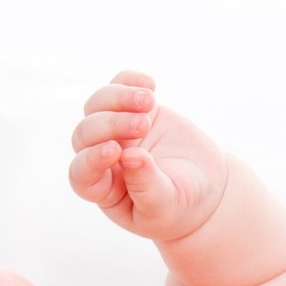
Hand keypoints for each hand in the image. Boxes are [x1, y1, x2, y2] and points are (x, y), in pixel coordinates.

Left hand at [68, 71, 228, 242]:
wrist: (204, 185)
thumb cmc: (180, 205)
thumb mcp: (166, 205)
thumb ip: (146, 187)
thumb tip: (129, 158)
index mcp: (103, 189)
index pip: (82, 174)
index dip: (91, 160)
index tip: (114, 150)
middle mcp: (101, 157)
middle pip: (86, 134)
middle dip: (111, 124)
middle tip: (143, 124)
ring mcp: (115, 131)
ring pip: (97, 105)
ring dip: (119, 97)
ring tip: (149, 100)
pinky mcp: (133, 109)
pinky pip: (119, 86)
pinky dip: (129, 80)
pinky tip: (150, 84)